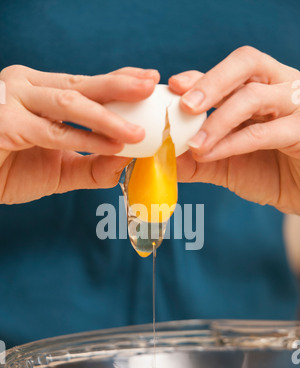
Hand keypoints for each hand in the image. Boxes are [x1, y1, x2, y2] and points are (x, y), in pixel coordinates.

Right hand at [0, 65, 159, 203]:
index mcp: (41, 92)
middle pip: (80, 84)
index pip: (85, 83)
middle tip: (150, 86)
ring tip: (137, 130)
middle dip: (119, 86)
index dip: (118, 80)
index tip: (149, 79)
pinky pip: (51, 131)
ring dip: (107, 117)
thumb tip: (129, 159)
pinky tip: (110, 145)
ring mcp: (13, 101)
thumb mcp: (62, 168)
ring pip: (69, 103)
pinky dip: (83, 139)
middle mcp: (27, 88)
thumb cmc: (12, 169)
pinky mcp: (4, 123)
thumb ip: (93, 164)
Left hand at [169, 46, 299, 214]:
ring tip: (194, 144)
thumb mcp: (226, 164)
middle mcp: (279, 87)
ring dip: (218, 119)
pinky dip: (233, 142)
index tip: (173, 86)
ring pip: (254, 95)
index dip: (200, 76)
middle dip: (211, 81)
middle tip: (184, 104)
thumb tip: (160, 156)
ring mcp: (295, 105)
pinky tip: (211, 154)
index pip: (229, 71)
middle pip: (246, 63)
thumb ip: (196, 159)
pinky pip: (265, 132)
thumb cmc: (268, 172)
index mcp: (260, 87)